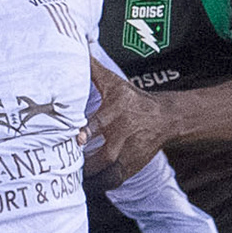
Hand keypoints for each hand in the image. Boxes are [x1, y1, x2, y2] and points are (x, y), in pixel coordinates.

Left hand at [83, 58, 172, 181]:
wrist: (165, 117)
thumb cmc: (131, 98)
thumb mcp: (113, 82)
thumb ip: (92, 69)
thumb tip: (77, 46)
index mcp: (117, 110)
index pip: (99, 123)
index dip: (86, 132)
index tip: (76, 140)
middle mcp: (124, 132)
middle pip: (104, 154)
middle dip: (86, 163)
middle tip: (66, 166)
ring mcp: (130, 152)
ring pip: (108, 171)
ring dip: (90, 178)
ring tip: (71, 180)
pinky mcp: (132, 166)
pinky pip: (115, 180)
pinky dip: (100, 185)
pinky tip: (86, 186)